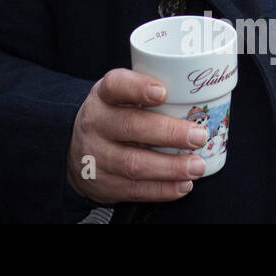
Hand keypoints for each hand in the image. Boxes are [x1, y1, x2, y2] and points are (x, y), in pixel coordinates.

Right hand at [66, 68, 209, 204]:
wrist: (78, 151)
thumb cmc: (113, 117)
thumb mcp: (119, 97)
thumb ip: (146, 94)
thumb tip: (195, 100)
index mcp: (102, 96)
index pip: (115, 85)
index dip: (137, 87)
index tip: (162, 92)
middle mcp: (96, 123)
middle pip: (130, 127)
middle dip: (169, 133)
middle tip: (198, 136)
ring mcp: (97, 156)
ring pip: (134, 163)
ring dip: (170, 167)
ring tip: (197, 166)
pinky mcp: (105, 184)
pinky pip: (135, 190)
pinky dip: (163, 189)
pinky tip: (184, 184)